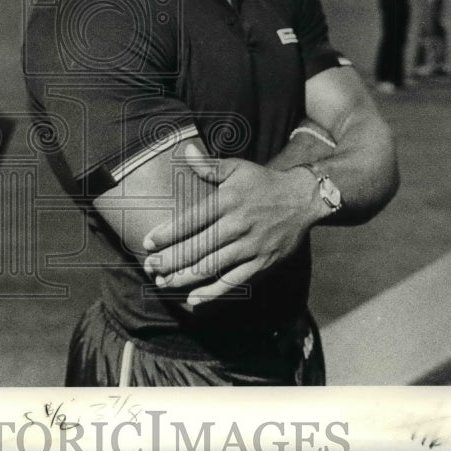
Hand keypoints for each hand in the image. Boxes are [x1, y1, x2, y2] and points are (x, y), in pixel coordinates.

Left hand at [141, 144, 323, 305]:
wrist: (303, 198)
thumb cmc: (263, 182)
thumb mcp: (237, 168)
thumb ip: (209, 166)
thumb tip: (186, 150)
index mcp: (228, 201)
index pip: (192, 220)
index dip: (168, 233)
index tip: (147, 243)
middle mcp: (238, 225)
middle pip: (198, 247)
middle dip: (171, 260)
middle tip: (149, 267)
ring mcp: (251, 246)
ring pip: (213, 267)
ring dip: (185, 277)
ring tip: (163, 283)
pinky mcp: (262, 263)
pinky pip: (235, 282)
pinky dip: (213, 293)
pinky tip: (194, 299)